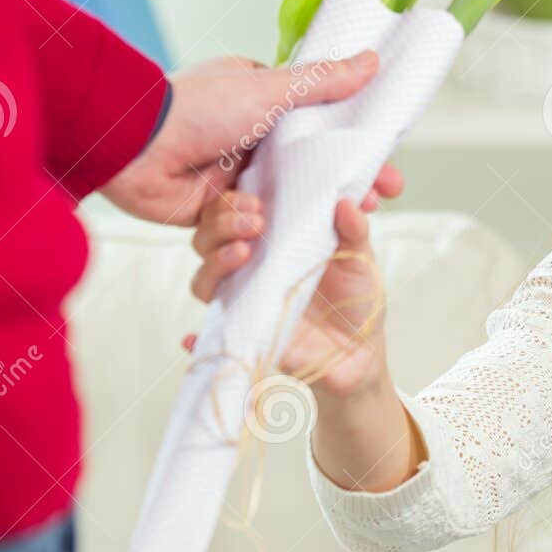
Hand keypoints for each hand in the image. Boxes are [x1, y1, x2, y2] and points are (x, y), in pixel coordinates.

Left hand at [100, 51, 383, 226]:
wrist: (134, 146)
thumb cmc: (198, 108)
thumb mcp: (270, 90)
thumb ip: (322, 82)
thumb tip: (372, 61)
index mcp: (263, 107)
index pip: (323, 136)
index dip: (357, 160)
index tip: (387, 183)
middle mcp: (248, 144)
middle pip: (305, 180)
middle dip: (329, 202)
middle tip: (359, 214)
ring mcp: (228, 180)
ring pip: (273, 213)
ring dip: (265, 219)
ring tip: (255, 218)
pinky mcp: (206, 214)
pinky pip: (234, 233)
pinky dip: (232, 231)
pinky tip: (232, 223)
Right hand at [186, 191, 388, 397]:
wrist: (360, 350)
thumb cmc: (354, 296)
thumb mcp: (360, 258)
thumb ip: (354, 230)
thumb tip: (345, 202)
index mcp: (269, 239)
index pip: (230, 211)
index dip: (232, 201)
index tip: (257, 201)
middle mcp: (247, 268)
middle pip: (207, 239)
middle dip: (222, 224)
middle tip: (256, 222)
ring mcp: (242, 301)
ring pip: (203, 280)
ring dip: (215, 263)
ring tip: (244, 253)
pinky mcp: (244, 334)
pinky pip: (210, 336)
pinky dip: (196, 338)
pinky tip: (191, 339)